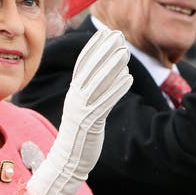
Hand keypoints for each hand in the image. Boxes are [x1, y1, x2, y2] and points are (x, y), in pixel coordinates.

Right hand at [26, 29, 132, 194]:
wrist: (67, 161)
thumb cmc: (79, 133)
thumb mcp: (82, 108)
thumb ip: (90, 91)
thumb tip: (104, 73)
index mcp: (73, 93)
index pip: (82, 64)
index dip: (93, 47)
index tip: (104, 33)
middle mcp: (75, 98)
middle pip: (90, 69)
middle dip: (104, 50)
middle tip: (118, 35)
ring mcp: (81, 110)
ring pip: (97, 83)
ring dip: (112, 66)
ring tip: (125, 52)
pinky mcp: (90, 123)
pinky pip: (104, 102)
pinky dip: (116, 89)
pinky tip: (128, 79)